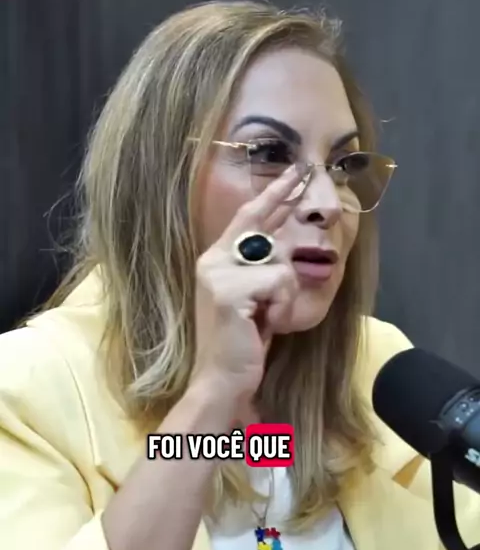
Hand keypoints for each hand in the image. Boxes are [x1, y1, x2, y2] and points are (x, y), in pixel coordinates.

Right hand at [190, 165, 301, 409]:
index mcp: (216, 260)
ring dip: (284, 296)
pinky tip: (265, 324)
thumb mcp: (255, 298)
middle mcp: (212, 260)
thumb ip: (261, 269)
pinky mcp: (230, 291)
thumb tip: (284, 243)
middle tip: (303, 170)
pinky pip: (280, 283)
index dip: (272, 195)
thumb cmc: (242, 342)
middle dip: (283, 194)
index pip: (248, 218)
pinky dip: (282, 307)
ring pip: (280, 263)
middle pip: (258, 220)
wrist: (222, 378)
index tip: (292, 173)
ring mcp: (218, 273)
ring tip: (266, 318)